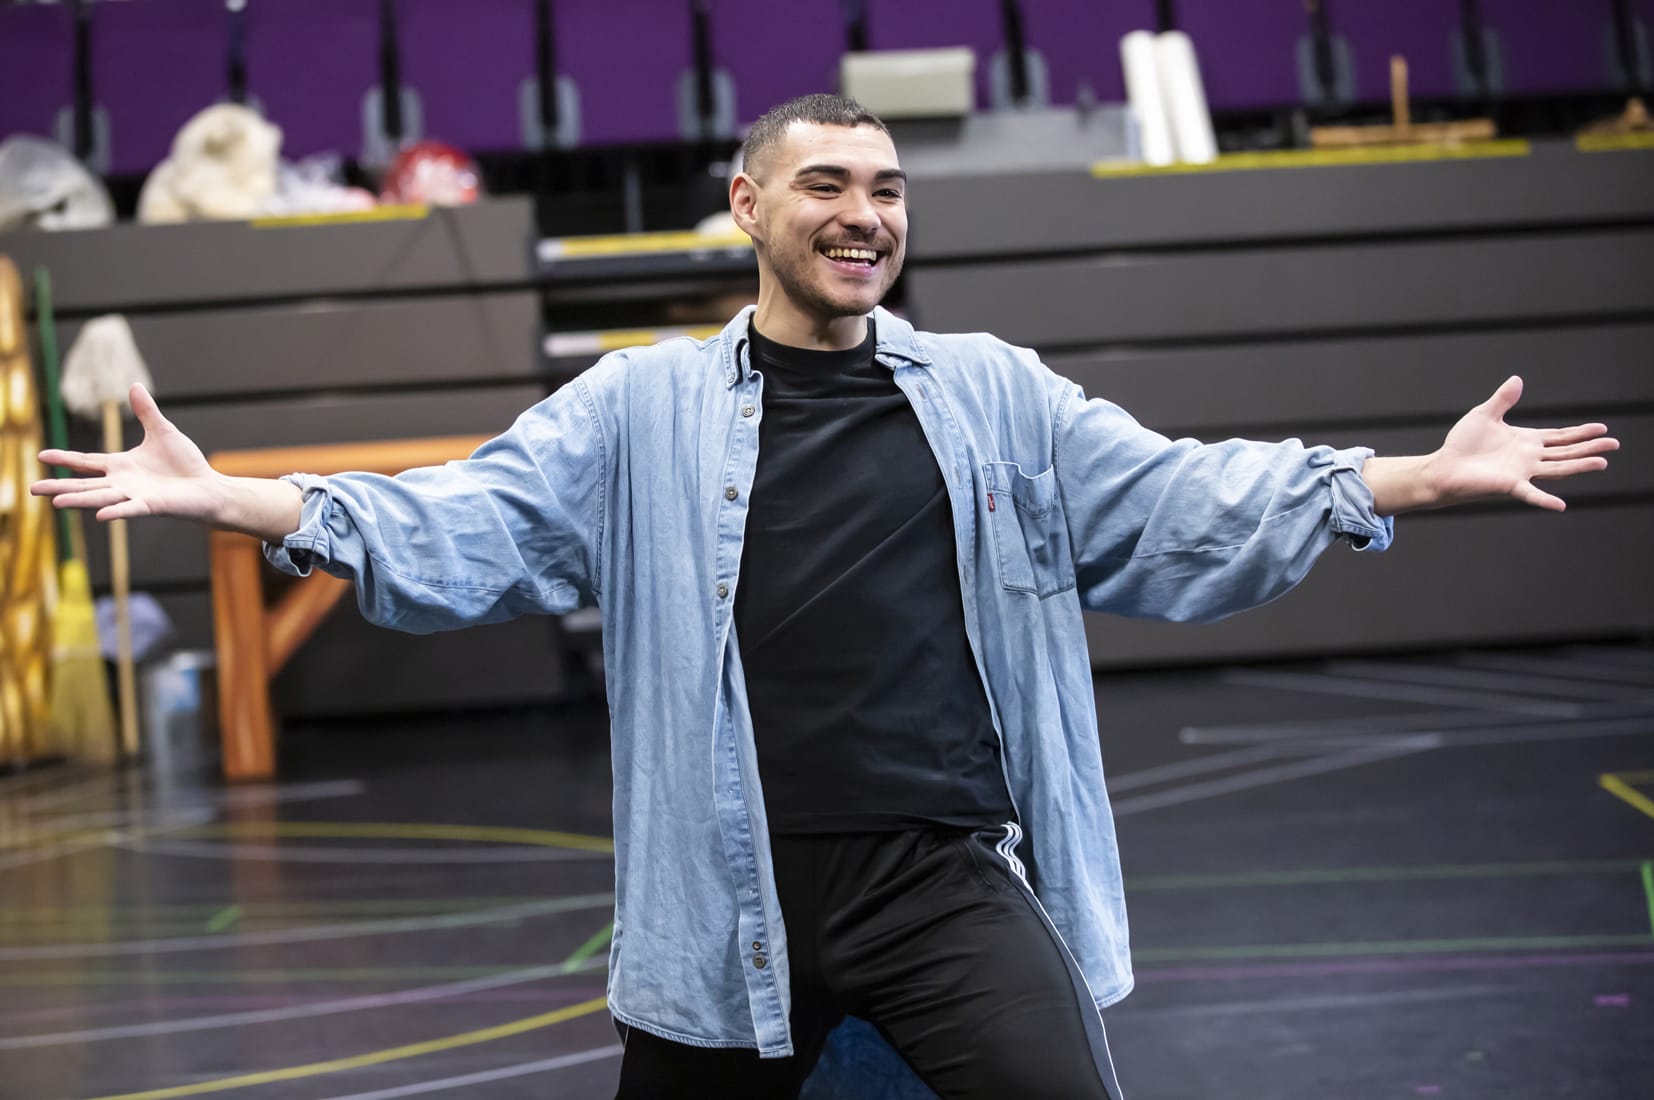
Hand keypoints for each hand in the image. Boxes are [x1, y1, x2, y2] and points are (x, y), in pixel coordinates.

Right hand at [31, 383, 224, 522]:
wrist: (209, 487)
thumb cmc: (186, 463)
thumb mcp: (162, 432)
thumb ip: (146, 412)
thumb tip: (135, 386)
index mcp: (122, 466)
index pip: (87, 462)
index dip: (64, 459)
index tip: (41, 455)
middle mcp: (123, 483)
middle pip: (85, 485)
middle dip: (59, 487)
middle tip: (33, 489)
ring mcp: (135, 496)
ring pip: (101, 498)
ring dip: (79, 500)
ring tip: (55, 503)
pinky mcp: (152, 506)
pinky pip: (131, 509)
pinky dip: (116, 512)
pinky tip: (100, 516)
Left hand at [1426, 376, 1617, 511]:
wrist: (1443, 466)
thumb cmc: (1462, 444)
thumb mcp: (1484, 415)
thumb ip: (1503, 400)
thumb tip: (1517, 379)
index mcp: (1526, 440)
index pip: (1559, 436)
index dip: (1580, 432)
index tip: (1602, 428)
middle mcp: (1529, 457)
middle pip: (1566, 451)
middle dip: (1590, 447)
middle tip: (1615, 444)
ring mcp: (1522, 472)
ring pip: (1557, 469)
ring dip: (1579, 466)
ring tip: (1602, 463)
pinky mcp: (1508, 485)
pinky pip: (1530, 494)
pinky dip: (1544, 499)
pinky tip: (1560, 505)